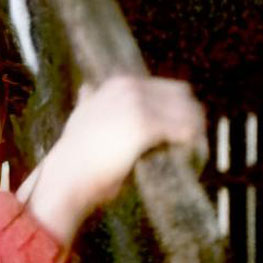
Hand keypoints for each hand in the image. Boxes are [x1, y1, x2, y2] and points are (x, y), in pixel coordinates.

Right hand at [26, 76, 207, 246]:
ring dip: (196, 129)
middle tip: (194, 139)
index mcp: (118, 84)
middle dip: (192, 116)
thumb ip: (89, 101)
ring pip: (187, 112)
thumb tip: (88, 87)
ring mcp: (137, 105)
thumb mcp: (79, 117)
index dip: (177, 108)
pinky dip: (192, 142)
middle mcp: (129, 88)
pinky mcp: (145, 125)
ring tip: (197, 149)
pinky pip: (183, 130)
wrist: (65, 178)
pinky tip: (191, 154)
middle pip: (182, 96)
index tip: (180, 127)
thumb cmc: (73, 156)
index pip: (166, 88)